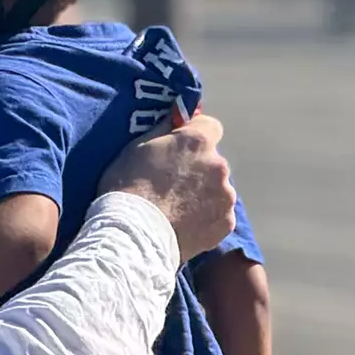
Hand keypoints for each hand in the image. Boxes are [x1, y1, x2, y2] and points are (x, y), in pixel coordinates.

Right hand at [104, 113, 234, 259]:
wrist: (134, 235)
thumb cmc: (128, 187)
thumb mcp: (137, 148)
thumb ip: (163, 131)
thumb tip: (175, 119)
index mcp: (198, 141)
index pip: (210, 126)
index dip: (195, 135)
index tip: (181, 147)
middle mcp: (219, 165)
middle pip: (213, 161)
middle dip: (198, 169)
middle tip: (172, 185)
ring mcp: (225, 196)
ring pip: (218, 189)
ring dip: (203, 194)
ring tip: (177, 210)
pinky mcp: (226, 224)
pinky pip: (219, 215)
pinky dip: (206, 218)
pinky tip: (185, 225)